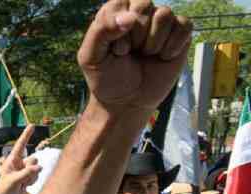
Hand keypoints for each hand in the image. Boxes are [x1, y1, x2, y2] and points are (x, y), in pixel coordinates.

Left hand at [0, 125, 41, 193]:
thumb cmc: (4, 190)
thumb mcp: (14, 180)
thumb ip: (27, 173)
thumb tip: (39, 167)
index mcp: (12, 161)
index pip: (20, 145)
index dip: (26, 135)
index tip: (32, 125)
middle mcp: (19, 163)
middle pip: (33, 159)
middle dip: (31, 169)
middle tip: (22, 178)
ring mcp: (24, 170)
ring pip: (36, 168)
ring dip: (31, 177)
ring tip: (21, 184)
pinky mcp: (28, 177)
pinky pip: (36, 176)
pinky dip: (31, 181)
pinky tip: (23, 186)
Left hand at [78, 0, 192, 114]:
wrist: (127, 101)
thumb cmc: (107, 77)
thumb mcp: (91, 57)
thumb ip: (101, 32)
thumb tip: (130, 17)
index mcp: (114, 12)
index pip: (120, 4)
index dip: (118, 30)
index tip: (116, 50)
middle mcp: (138, 11)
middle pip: (144, 6)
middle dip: (136, 37)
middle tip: (131, 54)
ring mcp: (160, 21)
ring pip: (164, 15)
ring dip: (153, 43)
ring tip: (145, 55)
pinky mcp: (180, 32)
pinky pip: (184, 26)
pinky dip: (172, 46)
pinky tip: (162, 57)